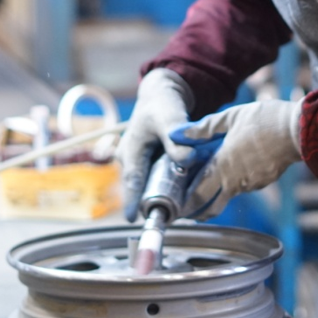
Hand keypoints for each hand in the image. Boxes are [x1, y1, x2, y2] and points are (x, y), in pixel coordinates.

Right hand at [116, 69, 194, 221]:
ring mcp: (138, 164)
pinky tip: (185, 193)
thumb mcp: (170, 116)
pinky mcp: (148, 166)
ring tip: (182, 208)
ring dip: (163, 195)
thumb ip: (177, 138)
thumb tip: (187, 159)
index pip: (132, 179)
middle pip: (142, 187)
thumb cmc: (162, 105)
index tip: (133, 220)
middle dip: (154, 202)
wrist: (161, 97)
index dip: (132, 200)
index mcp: (131, 150)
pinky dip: (169, 186)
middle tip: (172, 217)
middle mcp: (130, 160)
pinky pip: (157, 180)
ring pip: (150, 185)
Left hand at [169, 98, 302, 219]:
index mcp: (223, 165)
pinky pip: (245, 184)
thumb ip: (203, 128)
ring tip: (211, 181)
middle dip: (198, 211)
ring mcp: (252, 184)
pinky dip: (237, 180)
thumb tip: (178, 134)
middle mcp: (236, 181)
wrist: (300, 130)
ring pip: (229, 193)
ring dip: (219, 191)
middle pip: (212, 206)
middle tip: (188, 212)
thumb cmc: (265, 120)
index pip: (198, 194)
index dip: (185, 204)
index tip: (176, 208)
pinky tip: (238, 166)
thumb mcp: (230, 117)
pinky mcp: (265, 181)